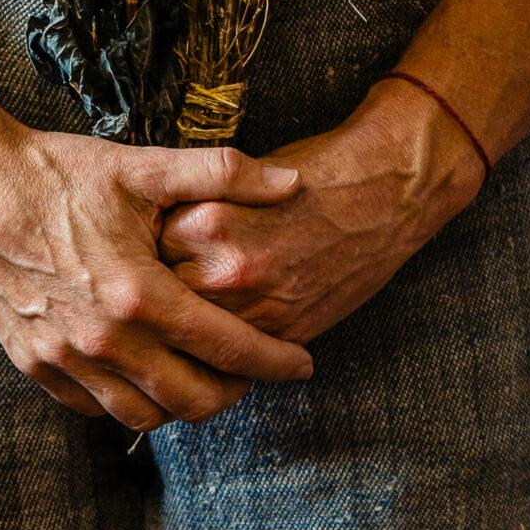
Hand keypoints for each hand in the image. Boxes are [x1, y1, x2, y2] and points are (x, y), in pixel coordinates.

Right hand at [0, 85, 314, 431]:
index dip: (276, 362)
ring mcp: (63, 358)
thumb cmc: (59, 171)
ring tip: (202, 375)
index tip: (302, 364)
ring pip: (143, 415)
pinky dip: (130, 399)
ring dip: (182, 403)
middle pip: (193, 401)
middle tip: (252, 372)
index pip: (230, 349)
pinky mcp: (33, 364)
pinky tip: (146, 372)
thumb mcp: (144, 165)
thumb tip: (294, 183)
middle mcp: (103, 338)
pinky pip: (95, 407)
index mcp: (140, 294)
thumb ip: (225, 174)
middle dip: (235, 394)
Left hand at [159, 79, 487, 344]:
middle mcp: (226, 271)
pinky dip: (225, 340)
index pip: (146, 250)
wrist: (383, 197)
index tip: (153, 248)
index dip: (149, 250)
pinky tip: (227, 324)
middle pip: (162, 297)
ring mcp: (256, 309)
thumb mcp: (239, 183)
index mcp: (207, 223)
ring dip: (190, 321)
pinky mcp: (283, 334)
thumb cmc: (310, 178)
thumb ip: (191, 210)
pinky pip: (232, 351)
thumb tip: (149, 239)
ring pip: (193, 331)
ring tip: (197, 302)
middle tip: (171, 279)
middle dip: (162, 290)